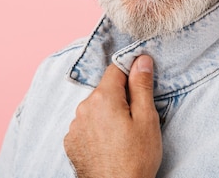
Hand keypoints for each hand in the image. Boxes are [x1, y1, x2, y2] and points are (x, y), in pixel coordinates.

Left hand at [64, 55, 162, 177]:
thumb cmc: (136, 158)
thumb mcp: (146, 118)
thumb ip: (142, 85)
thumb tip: (141, 60)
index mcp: (103, 97)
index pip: (116, 69)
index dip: (131, 73)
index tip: (142, 85)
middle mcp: (83, 107)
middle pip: (105, 90)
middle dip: (120, 97)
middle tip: (136, 118)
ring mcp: (75, 126)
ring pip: (95, 107)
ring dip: (107, 113)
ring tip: (123, 135)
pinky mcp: (71, 142)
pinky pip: (86, 125)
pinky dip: (97, 128)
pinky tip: (110, 144)